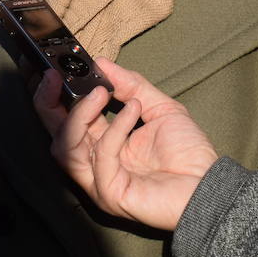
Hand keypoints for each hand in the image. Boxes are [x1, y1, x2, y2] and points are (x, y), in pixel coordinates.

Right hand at [33, 58, 217, 231]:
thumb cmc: (187, 153)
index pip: (66, 120)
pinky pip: (101, 156)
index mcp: (103, 144)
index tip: (55, 67)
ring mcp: (99, 181)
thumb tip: (101, 63)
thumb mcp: (158, 107)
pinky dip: (116, 128)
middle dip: (48, 103)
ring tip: (101, 92)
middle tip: (54, 76)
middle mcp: (95, 164)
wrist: (209, 185)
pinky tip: (134, 110)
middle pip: (55, 134)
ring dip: (80, 114)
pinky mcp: (110, 193)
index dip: (55, 95)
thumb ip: (130, 85)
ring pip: (66, 147)